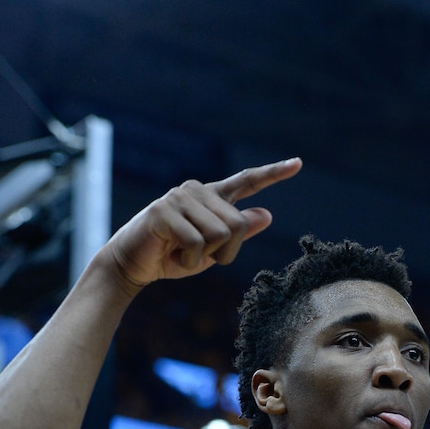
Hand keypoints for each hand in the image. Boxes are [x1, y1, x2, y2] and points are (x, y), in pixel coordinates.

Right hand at [103, 157, 301, 286]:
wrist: (131, 265)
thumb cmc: (172, 257)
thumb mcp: (212, 250)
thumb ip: (238, 233)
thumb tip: (267, 214)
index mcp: (211, 197)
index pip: (246, 181)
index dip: (273, 174)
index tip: (298, 163)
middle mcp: (197, 190)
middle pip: (237, 225)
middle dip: (226, 253)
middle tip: (200, 257)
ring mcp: (179, 198)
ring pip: (220, 234)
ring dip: (205, 257)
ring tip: (182, 254)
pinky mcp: (163, 212)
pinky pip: (196, 243)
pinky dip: (188, 261)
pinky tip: (172, 255)